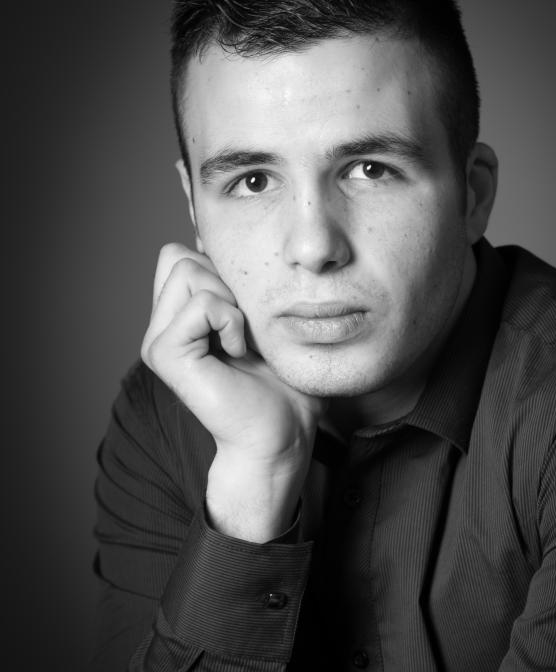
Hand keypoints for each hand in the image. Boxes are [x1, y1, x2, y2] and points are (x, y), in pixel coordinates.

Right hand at [141, 243, 324, 540]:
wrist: (282, 432)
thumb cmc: (280, 381)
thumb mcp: (257, 316)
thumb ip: (232, 282)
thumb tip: (219, 239)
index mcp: (176, 317)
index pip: (179, 254)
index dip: (218, 272)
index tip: (243, 316)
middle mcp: (160, 327)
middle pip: (180, 257)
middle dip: (225, 283)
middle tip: (243, 331)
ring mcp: (157, 341)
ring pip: (188, 271)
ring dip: (230, 302)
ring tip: (240, 342)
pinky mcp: (166, 354)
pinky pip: (202, 303)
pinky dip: (230, 320)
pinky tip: (237, 352)